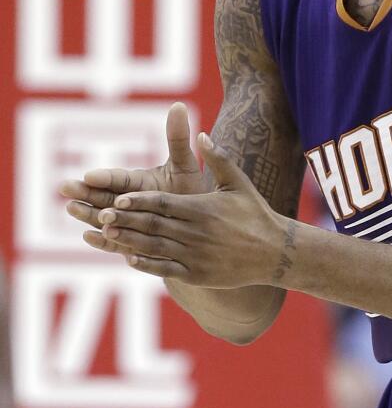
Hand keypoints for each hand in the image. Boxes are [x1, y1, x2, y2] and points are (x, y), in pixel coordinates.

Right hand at [61, 102, 206, 233]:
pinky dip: (103, 240)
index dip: (106, 178)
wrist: (203, 224)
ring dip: (87, 214)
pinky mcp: (132, 244)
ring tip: (71, 209)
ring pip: (104, 218)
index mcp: (138, 182)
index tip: (90, 174)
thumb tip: (178, 105)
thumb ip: (178, 139)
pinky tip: (89, 237)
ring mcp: (127, 223)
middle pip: (103, 197)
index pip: (120, 179)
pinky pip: (115, 243)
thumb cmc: (192, 191)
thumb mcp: (185, 165)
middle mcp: (128, 202)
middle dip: (85, 193)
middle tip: (65, 187)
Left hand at [77, 134, 291, 288]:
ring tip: (106, 233)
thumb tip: (202, 133)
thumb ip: (219, 158)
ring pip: (154, 246)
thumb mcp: (239, 183)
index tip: (118, 197)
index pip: (163, 203)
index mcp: (203, 208)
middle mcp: (197, 232)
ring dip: (128, 240)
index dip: (139, 200)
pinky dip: (146, 263)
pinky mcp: (197, 273)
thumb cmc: (256, 214)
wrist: (275, 252)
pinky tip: (129, 257)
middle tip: (100, 213)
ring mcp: (196, 255)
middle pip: (153, 224)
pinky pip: (165, 268)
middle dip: (126, 218)